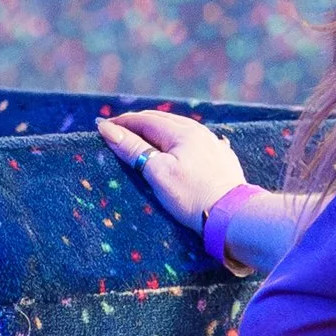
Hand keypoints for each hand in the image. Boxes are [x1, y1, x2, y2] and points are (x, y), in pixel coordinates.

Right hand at [97, 107, 244, 236]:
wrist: (233, 216)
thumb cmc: (192, 195)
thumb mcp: (157, 172)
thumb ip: (133, 148)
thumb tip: (107, 128)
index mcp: (182, 132)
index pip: (144, 120)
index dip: (121, 123)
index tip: (102, 127)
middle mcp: (200, 132)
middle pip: (162, 120)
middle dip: (138, 123)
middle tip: (117, 131)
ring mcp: (213, 144)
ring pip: (179, 129)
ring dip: (158, 130)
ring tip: (143, 138)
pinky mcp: (221, 158)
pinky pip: (194, 141)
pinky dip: (176, 141)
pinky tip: (176, 146)